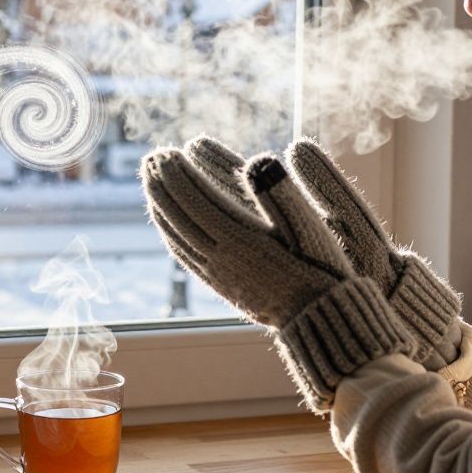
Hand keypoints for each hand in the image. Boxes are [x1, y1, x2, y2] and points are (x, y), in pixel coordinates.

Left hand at [141, 143, 414, 410]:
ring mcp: (219, 275)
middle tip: (149, 159)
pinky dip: (171, 235)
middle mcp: (221, 257)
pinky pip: (186, 257)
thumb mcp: (308, 228)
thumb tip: (258, 160)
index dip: (176, 174)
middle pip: (179, 217)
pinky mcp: (223, 288)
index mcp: (239, 238)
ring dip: (161, 208)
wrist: (320, 321)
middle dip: (161, 186)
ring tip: (151, 185)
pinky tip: (169, 227)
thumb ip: (281, 194)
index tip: (164, 152)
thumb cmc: (322, 270)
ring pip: (178, 237)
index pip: (194, 200)